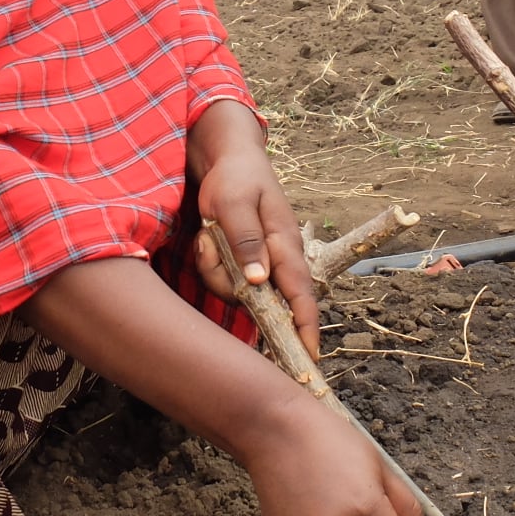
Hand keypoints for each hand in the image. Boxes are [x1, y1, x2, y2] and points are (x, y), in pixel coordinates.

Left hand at [189, 101, 318, 357]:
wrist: (228, 158)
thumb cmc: (234, 177)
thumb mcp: (233, 203)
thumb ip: (246, 241)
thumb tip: (260, 282)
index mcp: (284, 243)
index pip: (301, 294)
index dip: (306, 328)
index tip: (307, 357)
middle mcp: (278, 257)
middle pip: (263, 300)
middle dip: (233, 290)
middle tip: (209, 246)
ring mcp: (262, 261)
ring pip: (239, 291)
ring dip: (215, 270)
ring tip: (207, 233)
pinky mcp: (245, 261)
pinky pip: (226, 279)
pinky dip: (211, 263)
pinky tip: (207, 237)